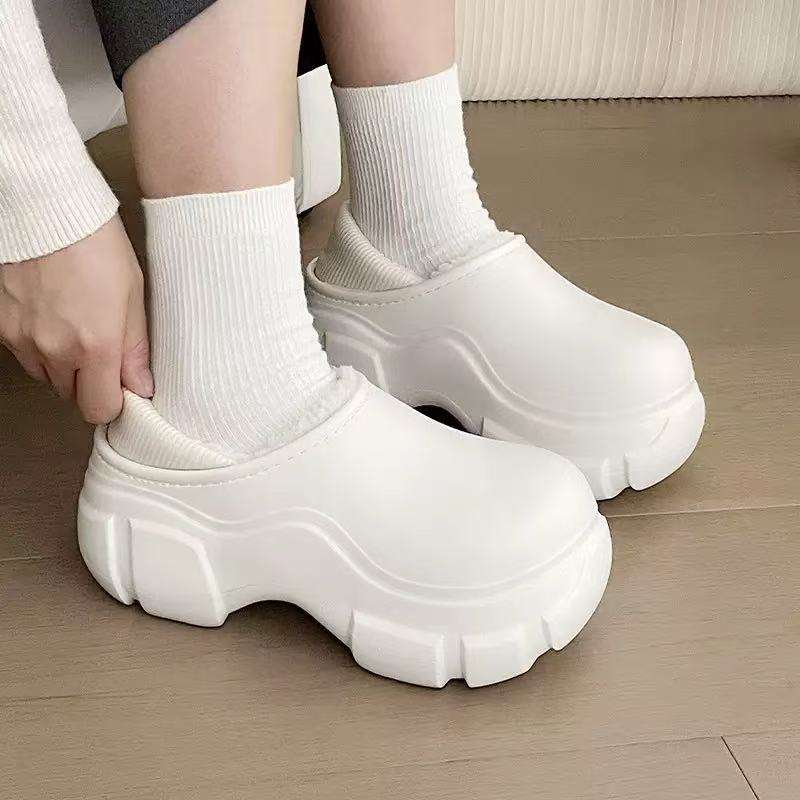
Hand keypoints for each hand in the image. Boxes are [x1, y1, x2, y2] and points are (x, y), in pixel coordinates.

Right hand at [0, 215, 152, 423]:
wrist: (48, 209)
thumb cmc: (96, 245)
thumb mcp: (133, 298)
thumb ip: (135, 350)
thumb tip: (142, 387)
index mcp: (95, 346)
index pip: (99, 409)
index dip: (113, 402)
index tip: (122, 387)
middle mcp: (55, 350)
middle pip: (72, 395)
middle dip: (90, 381)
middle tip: (102, 349)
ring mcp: (23, 339)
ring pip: (47, 376)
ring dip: (64, 365)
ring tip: (77, 327)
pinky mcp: (2, 326)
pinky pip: (25, 354)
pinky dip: (40, 346)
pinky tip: (54, 317)